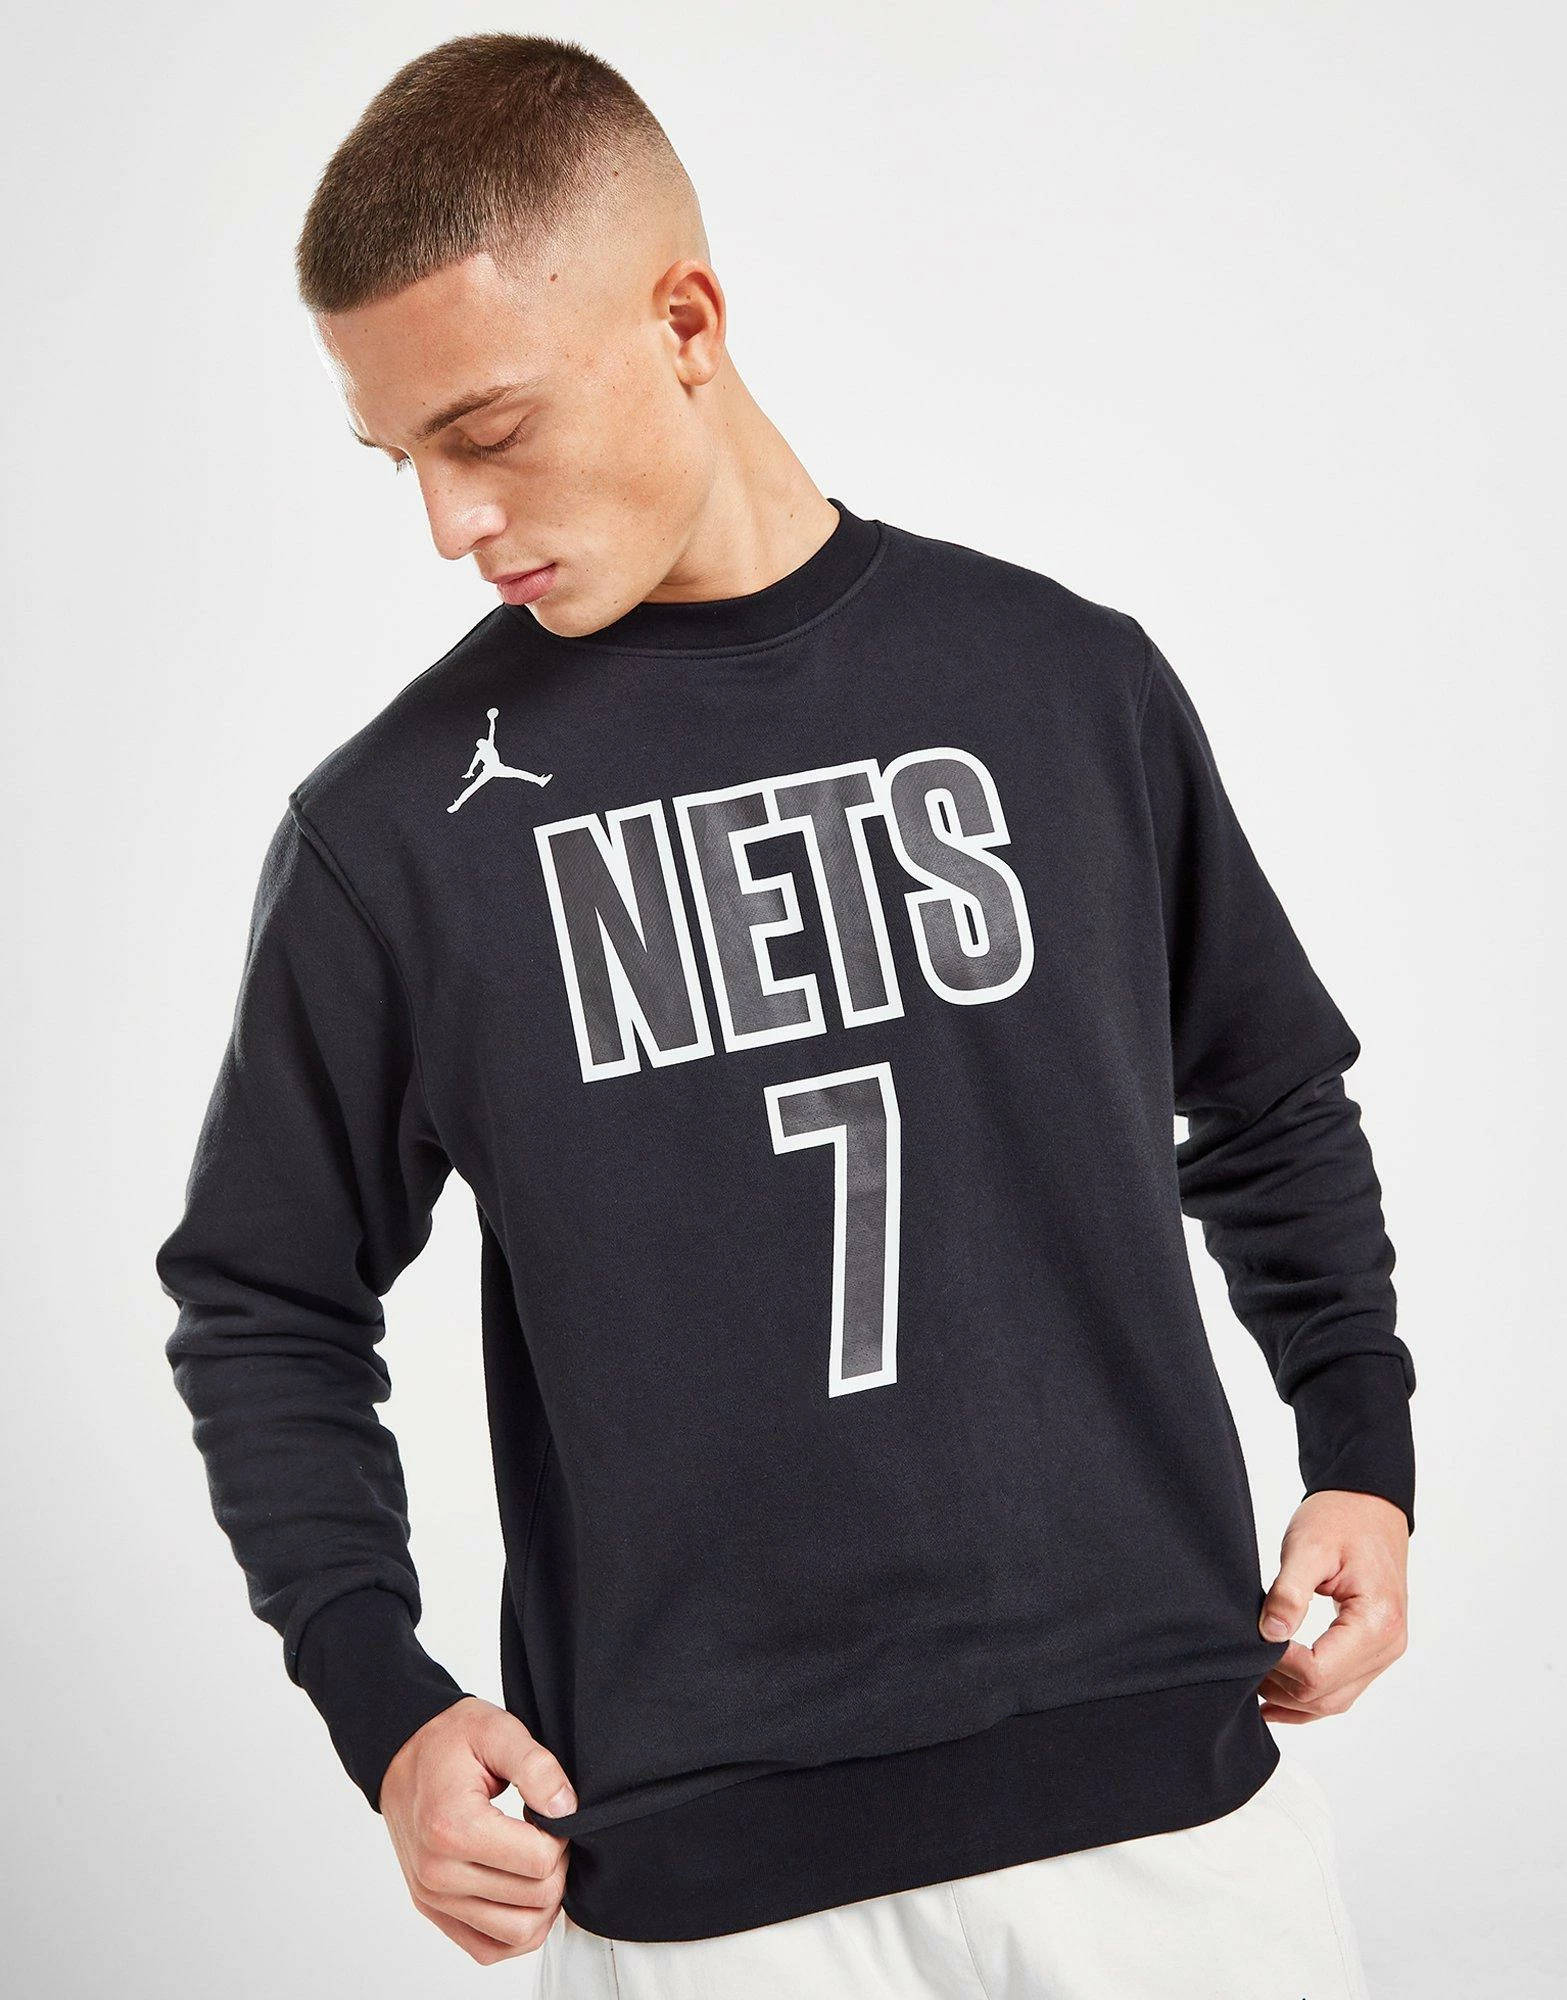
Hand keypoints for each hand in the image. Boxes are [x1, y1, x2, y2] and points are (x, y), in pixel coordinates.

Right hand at [379, 1695, 577, 1963]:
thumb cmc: (449, 1741)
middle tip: (547, 1831)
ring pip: (518, 1933)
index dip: (562, 1835)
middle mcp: (437, 1873)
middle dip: (557, 1865)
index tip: (551, 1810)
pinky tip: (522, 1890)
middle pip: (535, 1899)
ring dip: (543, 1902)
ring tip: (537, 1859)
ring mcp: (433, 1898)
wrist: (402, 1755)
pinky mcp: (434, 1912)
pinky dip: (517, 1929)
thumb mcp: (496, 1730)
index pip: (540, 1861)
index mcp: (452, 1827)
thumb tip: (567, 1810)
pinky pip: (489, 1949)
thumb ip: (537, 1766)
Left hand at [1255, 1489, 1408, 1723]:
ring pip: (1333, 1700)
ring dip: (1290, 1698)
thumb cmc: (1339, 1518)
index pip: (1319, 1672)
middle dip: (1279, 1685)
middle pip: (1325, 1694)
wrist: (1369, 1505)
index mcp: (1377, 1622)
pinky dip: (1308, 1699)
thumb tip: (1270, 1635)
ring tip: (1249, 1682)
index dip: (1278, 1665)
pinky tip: (1273, 1701)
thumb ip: (1289, 1591)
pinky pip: (1341, 1688)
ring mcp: (1384, 1652)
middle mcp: (1388, 1646)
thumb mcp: (1307, 1546)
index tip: (1249, 1641)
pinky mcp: (1373, 1649)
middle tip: (1239, 1664)